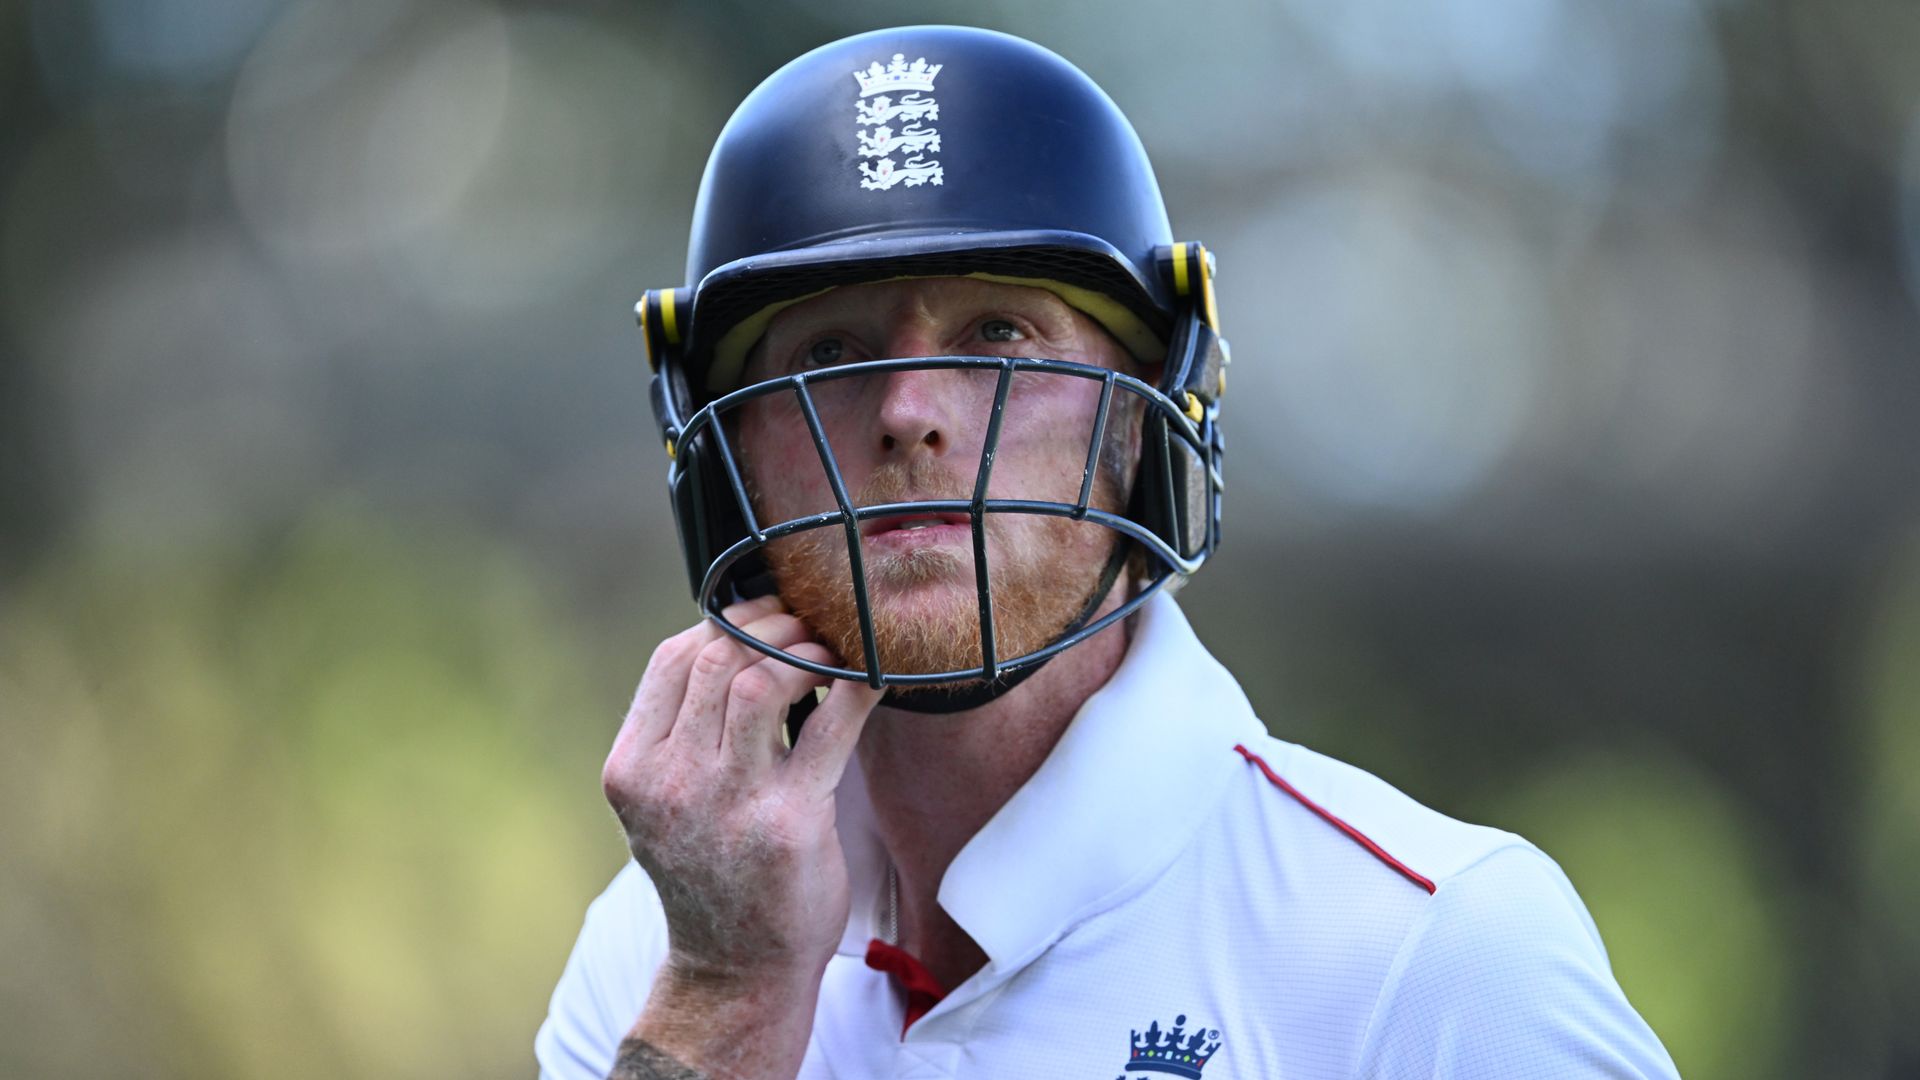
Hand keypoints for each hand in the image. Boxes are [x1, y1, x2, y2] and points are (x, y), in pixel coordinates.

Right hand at [601, 594, 883, 1068]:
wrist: (735, 969)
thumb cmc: (710, 873)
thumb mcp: (663, 803)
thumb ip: (680, 732)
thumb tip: (733, 640)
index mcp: (632, 770)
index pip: (671, 660)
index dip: (723, 623)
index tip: (762, 618)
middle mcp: (670, 782)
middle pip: (717, 658)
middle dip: (770, 625)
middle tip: (807, 622)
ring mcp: (726, 801)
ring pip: (762, 679)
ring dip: (806, 650)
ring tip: (830, 652)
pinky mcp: (789, 821)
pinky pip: (830, 725)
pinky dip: (856, 688)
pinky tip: (869, 678)